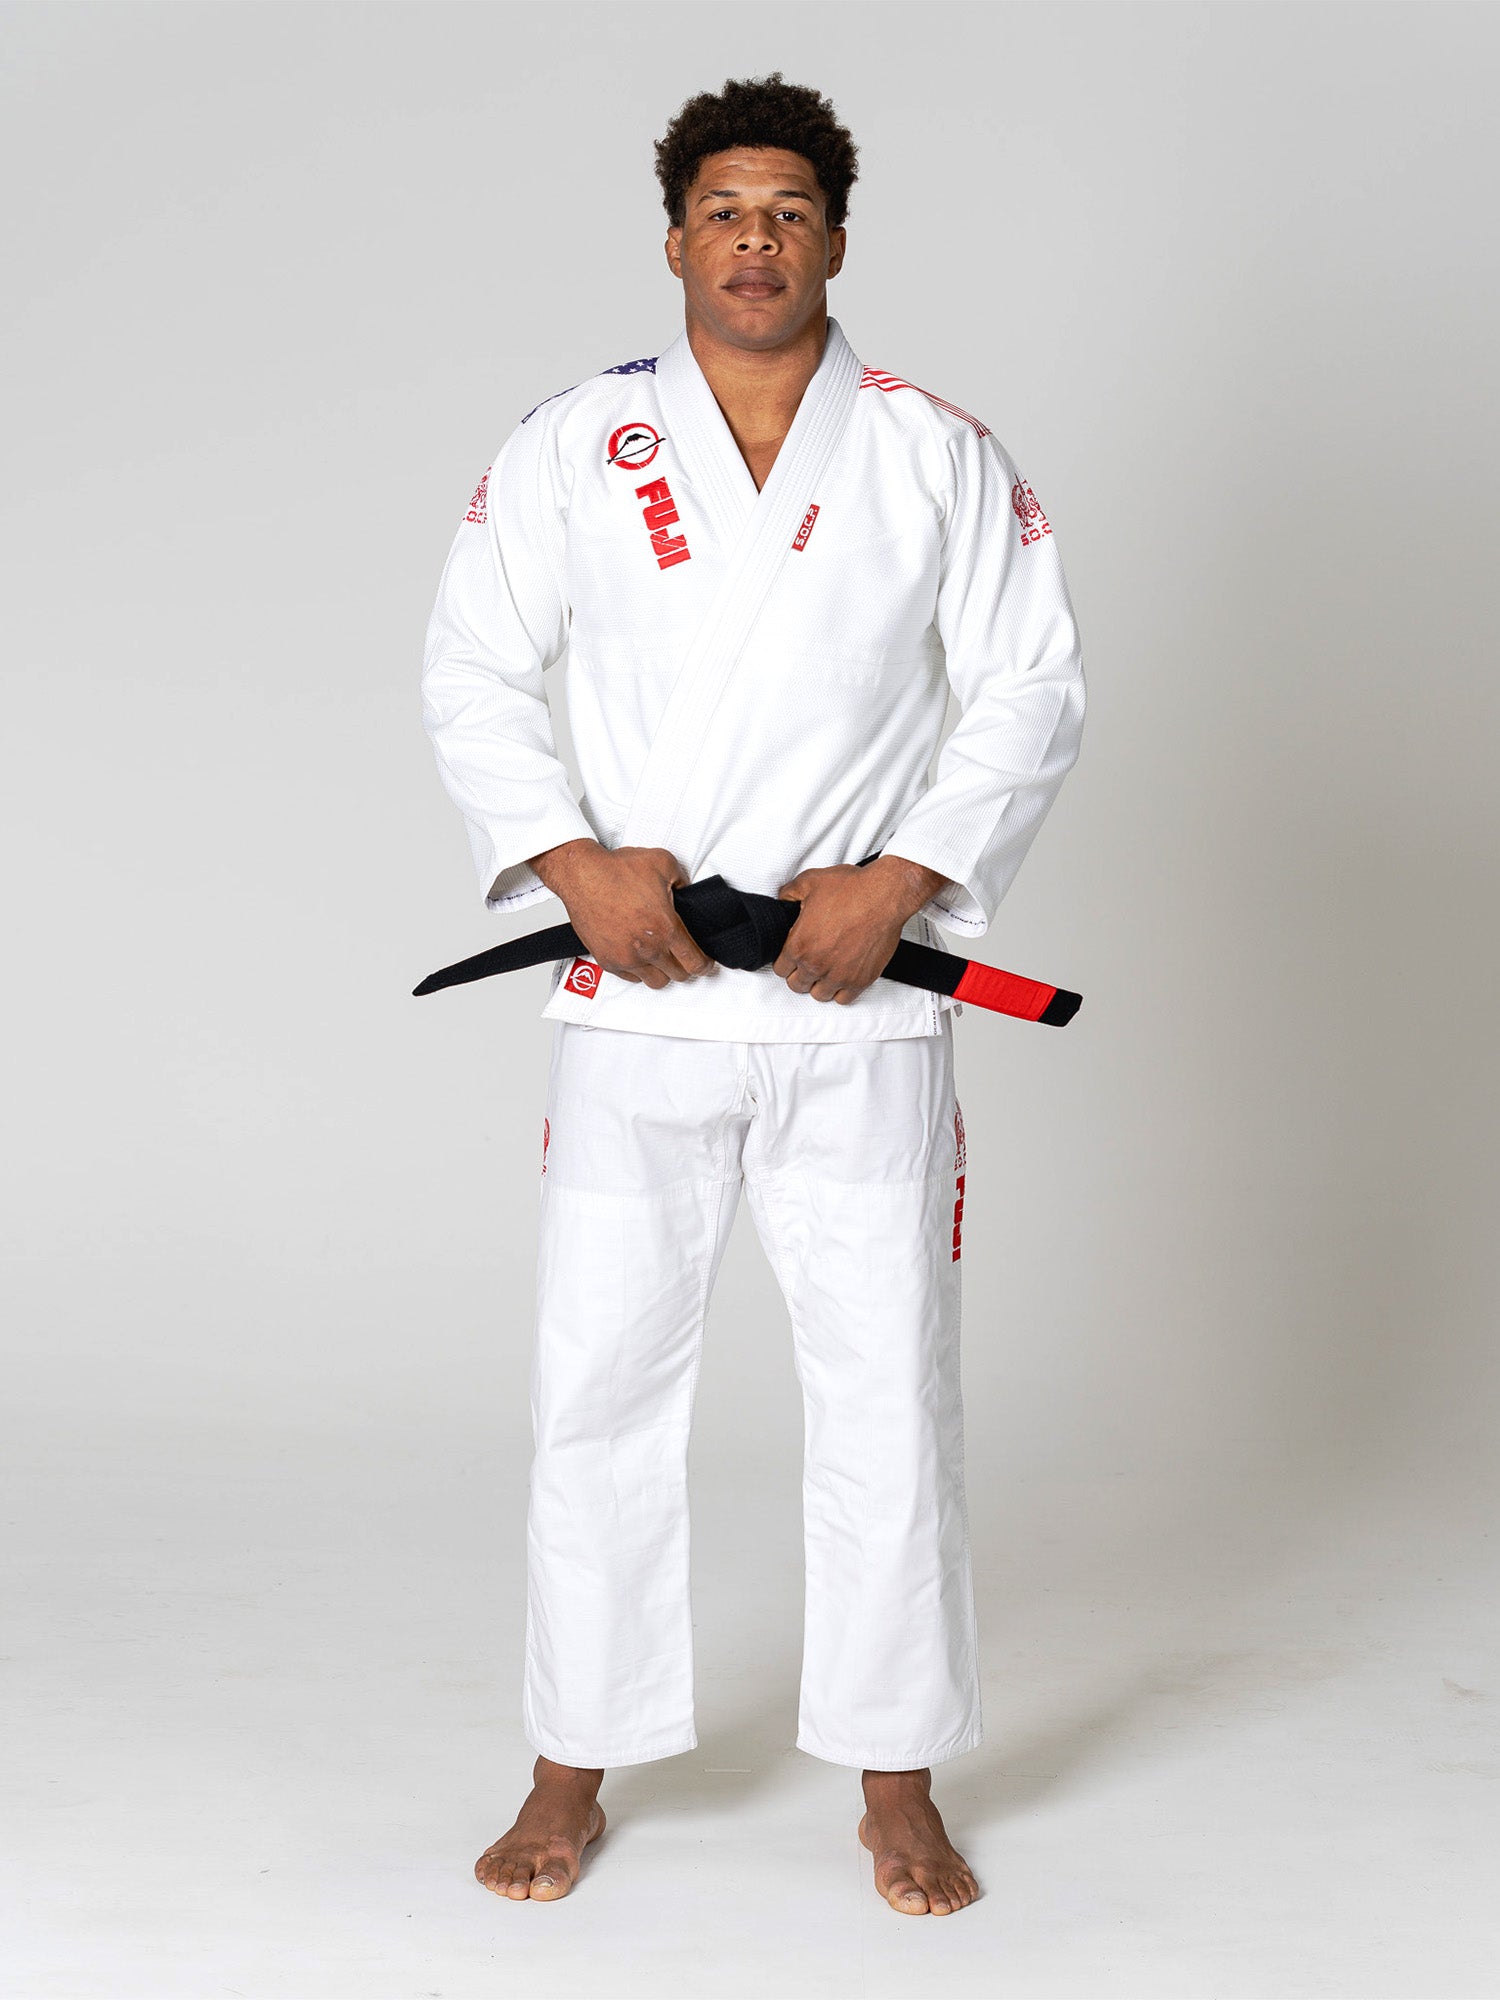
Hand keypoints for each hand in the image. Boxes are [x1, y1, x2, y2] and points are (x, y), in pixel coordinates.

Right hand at [527, 840, 716, 989]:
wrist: (582, 876)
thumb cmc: (616, 870)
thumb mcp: (663, 863)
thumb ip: (682, 880)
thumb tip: (686, 890)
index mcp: (666, 928)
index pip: (695, 961)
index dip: (705, 966)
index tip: (706, 965)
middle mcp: (647, 948)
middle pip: (678, 975)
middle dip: (685, 967)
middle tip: (684, 959)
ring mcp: (626, 958)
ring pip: (654, 982)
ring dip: (662, 973)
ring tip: (662, 961)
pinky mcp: (608, 960)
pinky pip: (630, 978)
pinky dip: (638, 971)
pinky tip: (639, 958)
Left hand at [772, 855, 948, 1003]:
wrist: (885, 896)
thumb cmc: (852, 889)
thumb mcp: (809, 882)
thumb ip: (789, 893)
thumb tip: (783, 899)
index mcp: (799, 945)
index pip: (780, 969)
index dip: (785, 962)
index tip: (792, 957)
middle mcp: (817, 965)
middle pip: (797, 985)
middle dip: (800, 974)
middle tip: (807, 964)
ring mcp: (839, 975)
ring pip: (819, 995)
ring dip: (819, 984)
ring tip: (824, 972)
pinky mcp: (861, 979)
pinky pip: (844, 998)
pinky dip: (841, 991)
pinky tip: (841, 978)